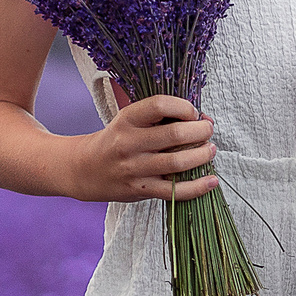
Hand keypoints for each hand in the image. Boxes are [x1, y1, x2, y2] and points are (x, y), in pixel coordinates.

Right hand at [70, 93, 217, 203]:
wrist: (84, 169)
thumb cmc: (116, 141)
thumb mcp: (129, 121)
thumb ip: (161, 118)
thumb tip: (203, 119)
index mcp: (126, 120)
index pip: (159, 105)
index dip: (184, 107)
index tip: (193, 113)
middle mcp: (129, 143)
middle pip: (174, 134)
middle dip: (201, 131)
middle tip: (208, 131)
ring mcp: (134, 168)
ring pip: (177, 162)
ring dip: (202, 155)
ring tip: (210, 150)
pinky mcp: (140, 190)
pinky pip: (174, 190)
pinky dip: (198, 187)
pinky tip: (211, 180)